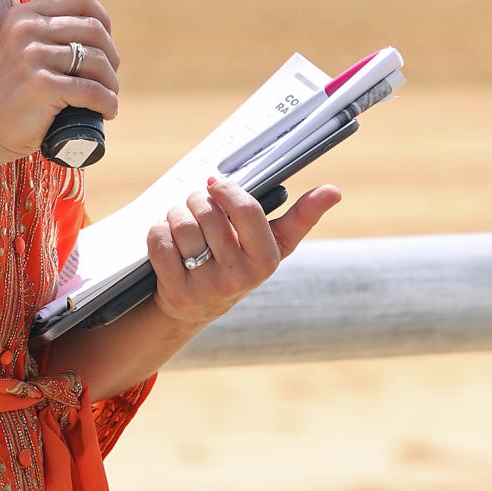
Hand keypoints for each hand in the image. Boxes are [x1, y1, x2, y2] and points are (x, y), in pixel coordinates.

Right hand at [0, 0, 119, 163]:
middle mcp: (27, 30)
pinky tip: (107, 111)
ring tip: (107, 97)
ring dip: (111, 83)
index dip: (102, 19)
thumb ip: (50, 32)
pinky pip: (93, 91)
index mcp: (23, 15)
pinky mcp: (43, 86)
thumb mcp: (23, 49)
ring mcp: (33, 57)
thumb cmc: (13, 92)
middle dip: (110, 57)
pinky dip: (107, 103)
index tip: (104, 44)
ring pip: (97, 61)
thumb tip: (101, 31)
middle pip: (94, 30)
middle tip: (107, 79)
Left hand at [147, 173, 340, 337]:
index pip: (247, 210)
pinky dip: (158, 232)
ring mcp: (207, 289)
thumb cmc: (240, 262)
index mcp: (266, 260)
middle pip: (207, 214)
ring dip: (175, 213)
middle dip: (196, 200)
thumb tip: (334, 191)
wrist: (197, 307)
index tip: (215, 183)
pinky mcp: (177, 294)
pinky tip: (168, 238)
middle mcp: (239, 278)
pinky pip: (159, 242)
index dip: (227, 190)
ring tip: (182, 218)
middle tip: (196, 201)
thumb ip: (301, 217)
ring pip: (181, 225)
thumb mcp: (272, 244)